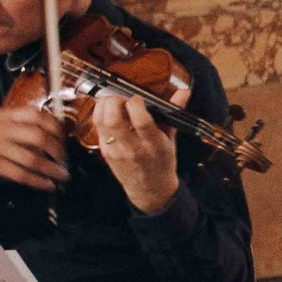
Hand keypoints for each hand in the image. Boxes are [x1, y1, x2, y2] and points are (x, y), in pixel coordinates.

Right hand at [0, 104, 67, 192]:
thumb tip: (45, 135)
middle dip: (59, 150)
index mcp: (5, 115)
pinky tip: (48, 185)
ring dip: (53, 170)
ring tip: (63, 176)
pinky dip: (39, 181)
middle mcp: (3, 129)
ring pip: (34, 158)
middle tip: (65, 160)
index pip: (39, 116)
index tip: (64, 138)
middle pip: (41, 137)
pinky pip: (21, 174)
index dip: (57, 128)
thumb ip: (15, 125)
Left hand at [90, 93, 180, 214]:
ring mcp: (116, 151)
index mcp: (154, 145)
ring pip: (101, 121)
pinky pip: (97, 127)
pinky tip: (108, 111)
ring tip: (113, 101)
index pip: (141, 121)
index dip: (136, 104)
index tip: (138, 98)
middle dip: (115, 101)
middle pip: (114, 119)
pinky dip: (100, 114)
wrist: (149, 188)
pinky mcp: (104, 152)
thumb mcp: (171, 140)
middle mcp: (133, 148)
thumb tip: (184, 92)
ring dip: (104, 105)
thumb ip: (172, 114)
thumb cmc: (162, 162)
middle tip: (122, 97)